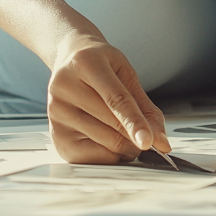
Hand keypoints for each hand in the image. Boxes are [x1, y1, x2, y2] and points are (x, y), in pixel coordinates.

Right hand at [47, 32, 170, 163]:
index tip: (150, 142)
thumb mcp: (126, 73)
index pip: (115, 99)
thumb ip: (145, 107)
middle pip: (111, 124)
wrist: (70, 56)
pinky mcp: (54, 133)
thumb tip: (161, 142)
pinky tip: (108, 141)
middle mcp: (65, 86)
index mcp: (86, 63)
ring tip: (124, 132)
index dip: (134, 122)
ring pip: (103, 144)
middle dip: (136, 137)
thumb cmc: (101, 64)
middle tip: (146, 136)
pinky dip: (107, 156)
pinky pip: (88, 158)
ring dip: (124, 147)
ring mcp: (56, 111)